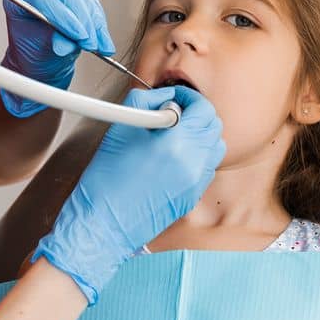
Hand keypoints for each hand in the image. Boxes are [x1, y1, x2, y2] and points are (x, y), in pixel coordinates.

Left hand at [0, 0, 114, 117]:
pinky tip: (104, 44)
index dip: (63, 18)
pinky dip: (100, 27)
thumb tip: (65, 45)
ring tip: (97, 48)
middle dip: (82, 19)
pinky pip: (94, 7)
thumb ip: (51, 41)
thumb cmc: (31, 45)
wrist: (39, 51)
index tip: (78, 36)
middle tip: (88, 42)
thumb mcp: (37, 46)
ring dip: (94, 25)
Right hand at [31, 85, 224, 304]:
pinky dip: (196, 155)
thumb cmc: (106, 181)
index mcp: (178, 144)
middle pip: (214, 126)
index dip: (188, 98)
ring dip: (199, 135)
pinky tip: (171, 157)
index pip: (203, 108)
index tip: (174, 99)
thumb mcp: (120, 129)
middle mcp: (194, 164)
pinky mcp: (192, 196)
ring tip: (173, 136)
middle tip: (172, 114)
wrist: (105, 223)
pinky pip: (206, 167)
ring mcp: (196, 183)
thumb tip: (162, 96)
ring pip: (215, 147)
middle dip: (196, 114)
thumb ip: (144, 101)